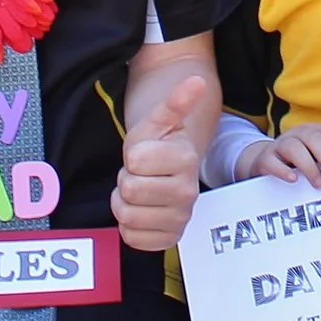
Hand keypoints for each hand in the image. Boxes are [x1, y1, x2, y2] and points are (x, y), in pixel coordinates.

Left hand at [113, 75, 208, 249]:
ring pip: (128, 217)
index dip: (132, 155)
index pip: (135, 160)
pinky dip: (129, 226)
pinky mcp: (168, 240)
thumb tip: (196, 80)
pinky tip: (141, 211)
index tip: (144, 153)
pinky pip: (132, 238)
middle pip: (130, 190)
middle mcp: (188, 194)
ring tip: (140, 190)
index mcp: (186, 160)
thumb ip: (176, 101)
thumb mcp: (160, 119)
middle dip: (126, 179)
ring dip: (125, 203)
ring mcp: (180, 219)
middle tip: (140, 174)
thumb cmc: (159, 143)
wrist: (167, 172)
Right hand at [235, 121, 320, 186]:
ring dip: (309, 166)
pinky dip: (283, 170)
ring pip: (294, 147)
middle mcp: (298, 134)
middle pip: (314, 138)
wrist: (266, 162)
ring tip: (319, 184)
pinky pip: (272, 161)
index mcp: (314, 132)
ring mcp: (280, 145)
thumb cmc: (300, 163)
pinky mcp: (265, 158)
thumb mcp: (317, 159)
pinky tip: (293, 179)